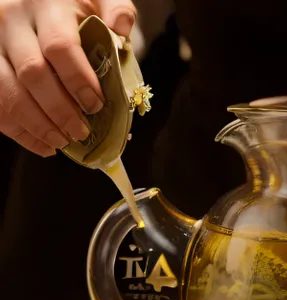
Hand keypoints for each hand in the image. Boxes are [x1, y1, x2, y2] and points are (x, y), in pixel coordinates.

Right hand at [0, 0, 135, 156]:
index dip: (78, 81)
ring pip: (6, 90)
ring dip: (35, 124)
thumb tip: (121, 30)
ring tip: (61, 142)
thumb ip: (117, 10)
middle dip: (58, 109)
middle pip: (32, 73)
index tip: (95, 105)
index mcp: (47, 4)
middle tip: (80, 131)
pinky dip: (17, 129)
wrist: (43, 0)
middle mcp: (13, 20)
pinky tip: (42, 144)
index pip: (59, 47)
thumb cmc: (78, 5)